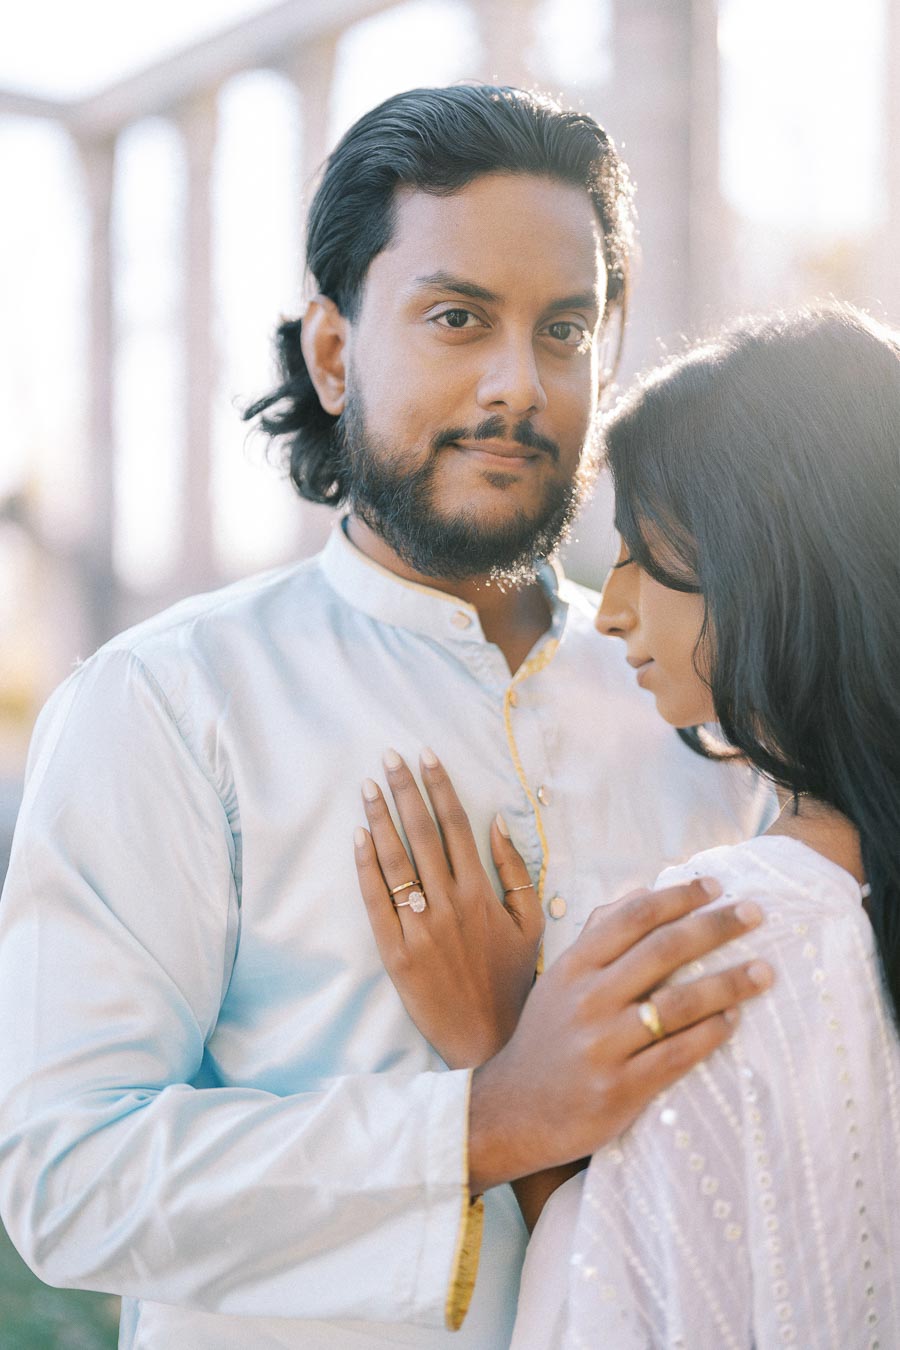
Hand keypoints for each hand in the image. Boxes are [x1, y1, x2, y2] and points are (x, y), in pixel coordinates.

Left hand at [354, 747, 543, 1067]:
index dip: (439, 787)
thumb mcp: (530, 922)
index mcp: (482, 893)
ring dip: (380, 818)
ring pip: (395, 860)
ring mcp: (419, 927)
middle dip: (405, 789)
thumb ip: (515, 870)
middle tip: (389, 756)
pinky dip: (366, 866)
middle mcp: (449, 903)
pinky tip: (358, 837)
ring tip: (368, 786)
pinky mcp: (395, 952)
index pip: (456, 825)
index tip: (426, 755)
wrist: (488, 1038)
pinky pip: (376, 900)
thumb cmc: (512, 978)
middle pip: (422, 833)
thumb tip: (497, 821)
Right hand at [468, 881, 773, 1191]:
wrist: (514, 1111)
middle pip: (662, 950)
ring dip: (728, 983)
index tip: (716, 886)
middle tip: (756, 914)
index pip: (632, 917)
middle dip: (715, 927)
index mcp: (573, 966)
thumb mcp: (560, 980)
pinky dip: (710, 1034)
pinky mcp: (619, 1089)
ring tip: (764, 971)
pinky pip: (676, 1055)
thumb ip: (598, 936)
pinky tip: (734, 1020)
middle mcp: (587, 999)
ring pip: (677, 1003)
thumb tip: (643, 892)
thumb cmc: (547, 1039)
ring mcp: (603, 1045)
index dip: (678, 897)